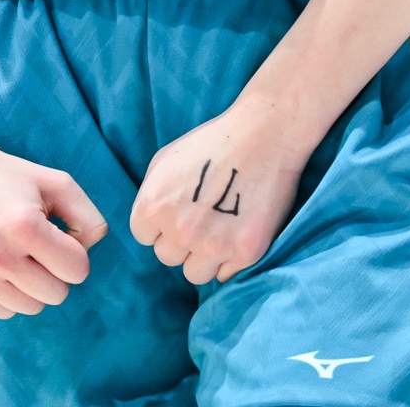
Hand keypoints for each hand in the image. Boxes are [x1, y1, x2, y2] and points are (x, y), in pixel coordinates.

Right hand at [0, 131, 105, 319]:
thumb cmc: (9, 177)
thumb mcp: (56, 183)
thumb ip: (88, 218)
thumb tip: (90, 251)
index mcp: (25, 227)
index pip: (77, 271)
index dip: (74, 253)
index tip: (58, 236)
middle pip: (56, 295)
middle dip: (54, 272)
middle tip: (35, 246)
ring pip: (30, 307)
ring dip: (30, 286)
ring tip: (15, 254)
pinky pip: (2, 311)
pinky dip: (6, 293)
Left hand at [129, 98, 308, 284]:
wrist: (266, 134)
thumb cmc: (214, 142)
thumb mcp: (166, 160)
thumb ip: (152, 196)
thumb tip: (151, 225)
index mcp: (154, 205)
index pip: (144, 237)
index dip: (161, 224)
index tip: (178, 211)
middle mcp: (180, 230)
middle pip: (168, 257)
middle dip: (181, 241)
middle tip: (202, 218)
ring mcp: (213, 245)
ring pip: (195, 273)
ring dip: (203, 257)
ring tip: (219, 230)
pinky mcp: (245, 253)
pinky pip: (226, 274)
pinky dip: (230, 260)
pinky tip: (237, 234)